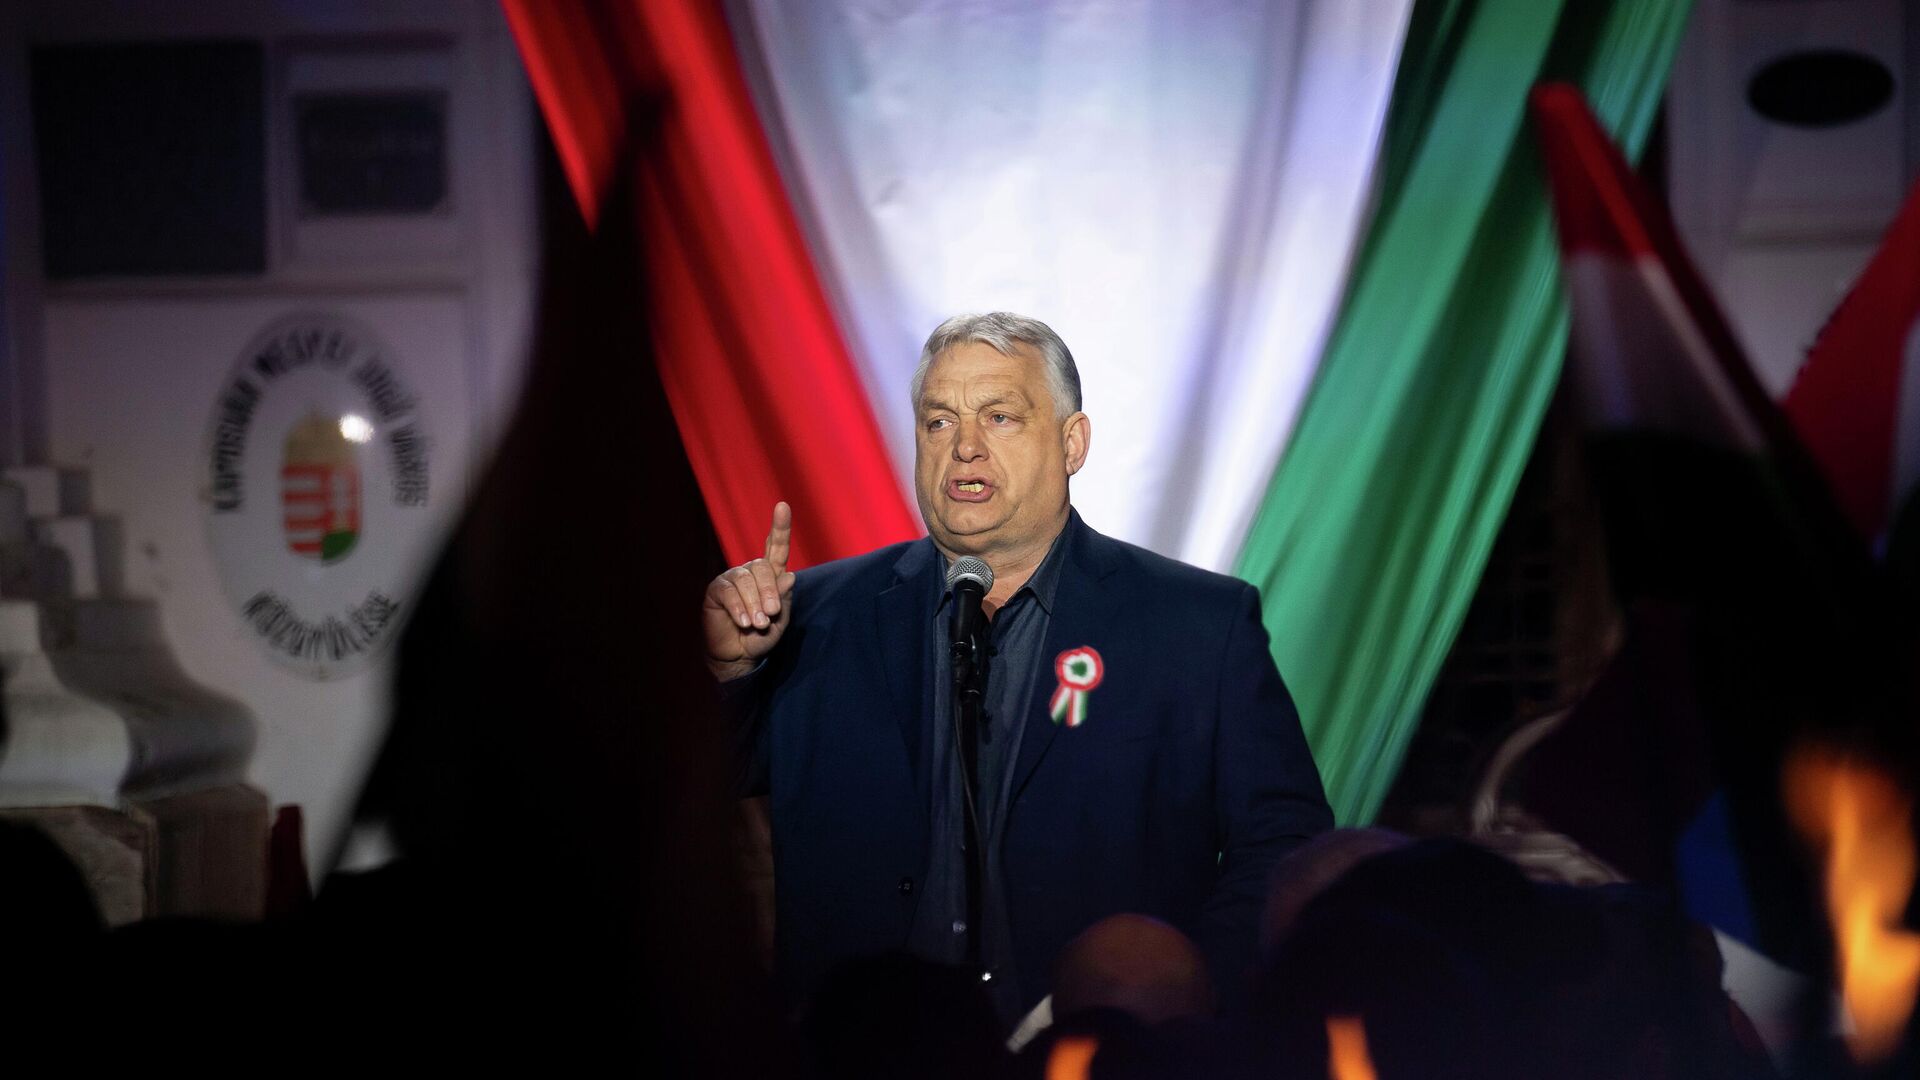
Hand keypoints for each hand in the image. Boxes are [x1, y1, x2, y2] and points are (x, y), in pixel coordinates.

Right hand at [703, 502, 796, 680]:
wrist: (737, 656)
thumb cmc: (761, 637)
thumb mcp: (779, 620)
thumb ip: (784, 599)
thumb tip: (789, 576)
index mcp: (770, 575)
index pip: (776, 548)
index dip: (780, 527)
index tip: (783, 506)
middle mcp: (750, 572)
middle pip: (763, 567)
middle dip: (770, 592)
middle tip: (770, 616)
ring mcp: (732, 579)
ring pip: (746, 580)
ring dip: (755, 604)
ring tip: (758, 624)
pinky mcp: (717, 590)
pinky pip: (730, 592)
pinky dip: (739, 609)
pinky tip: (744, 623)